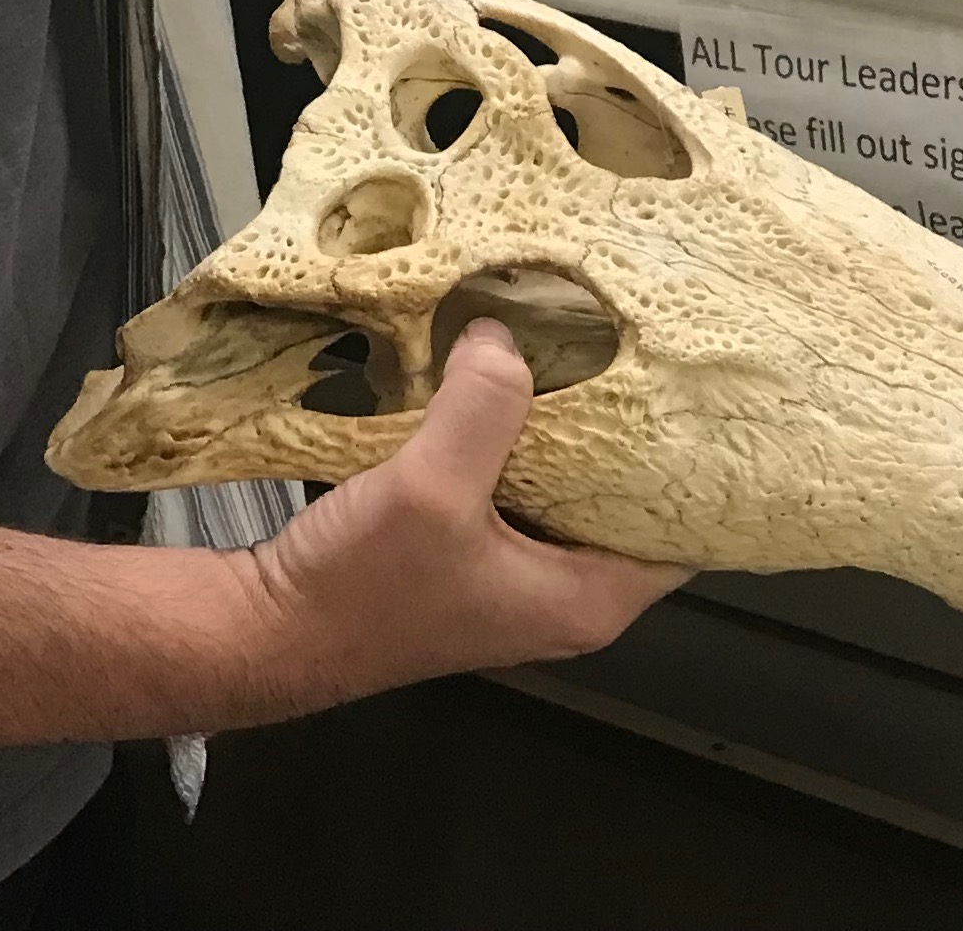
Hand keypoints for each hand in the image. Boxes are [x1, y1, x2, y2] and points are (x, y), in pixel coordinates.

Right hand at [230, 324, 684, 707]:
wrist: (269, 629)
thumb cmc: (361, 587)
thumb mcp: (430, 487)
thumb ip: (483, 407)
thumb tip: (505, 333)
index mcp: (587, 600)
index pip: (683, 531)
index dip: (693, 462)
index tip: (692, 388)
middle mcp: (563, 595)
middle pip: (624, 499)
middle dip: (624, 427)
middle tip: (630, 344)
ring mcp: (516, 576)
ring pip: (566, 486)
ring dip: (561, 426)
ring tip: (569, 345)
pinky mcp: (471, 554)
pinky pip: (517, 485)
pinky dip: (512, 439)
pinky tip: (498, 381)